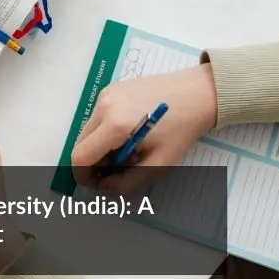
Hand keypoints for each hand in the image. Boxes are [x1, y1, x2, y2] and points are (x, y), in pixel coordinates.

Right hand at [71, 64, 217, 195]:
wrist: (197, 93)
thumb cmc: (182, 129)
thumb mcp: (159, 164)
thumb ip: (128, 183)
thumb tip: (106, 189)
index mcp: (115, 125)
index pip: (81, 157)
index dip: (84, 177)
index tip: (98, 185)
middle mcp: (104, 106)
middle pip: (81, 144)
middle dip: (94, 163)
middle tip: (117, 172)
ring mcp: (105, 95)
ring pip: (88, 131)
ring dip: (100, 147)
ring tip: (127, 151)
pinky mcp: (111, 89)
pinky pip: (97, 117)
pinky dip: (106, 131)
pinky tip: (129, 133)